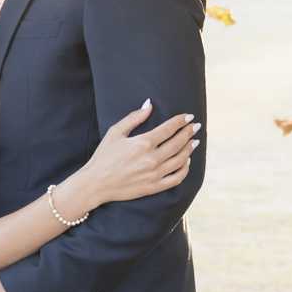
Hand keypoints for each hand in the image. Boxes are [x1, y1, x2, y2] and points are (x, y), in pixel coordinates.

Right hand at [81, 100, 199, 205]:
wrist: (95, 184)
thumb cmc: (103, 156)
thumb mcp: (115, 132)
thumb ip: (134, 117)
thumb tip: (149, 104)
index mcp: (143, 143)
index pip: (169, 129)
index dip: (181, 121)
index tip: (188, 116)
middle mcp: (151, 159)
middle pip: (178, 143)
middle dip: (189, 132)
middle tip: (195, 126)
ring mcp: (154, 174)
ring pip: (180, 160)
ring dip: (189, 149)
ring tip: (194, 141)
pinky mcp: (154, 187)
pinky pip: (176, 178)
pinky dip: (185, 169)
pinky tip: (186, 162)